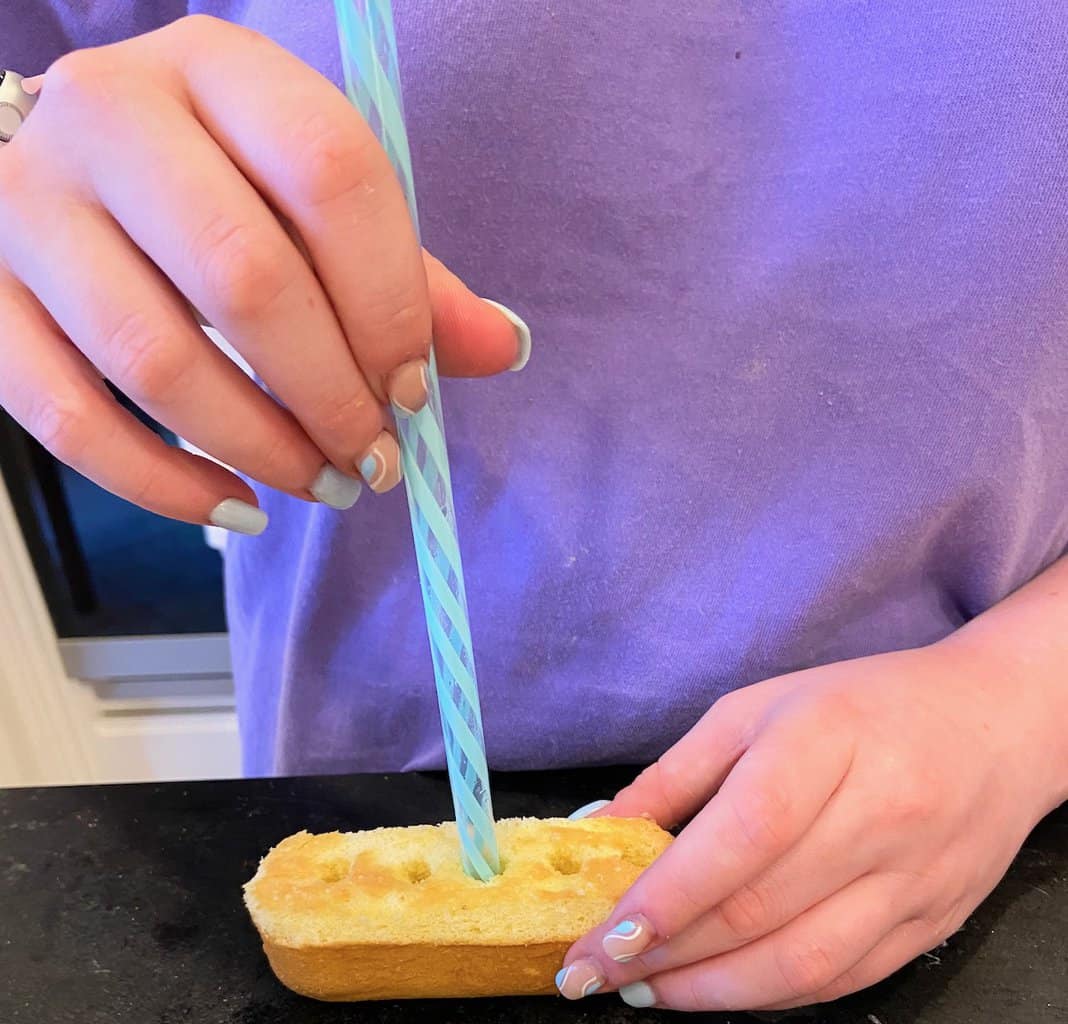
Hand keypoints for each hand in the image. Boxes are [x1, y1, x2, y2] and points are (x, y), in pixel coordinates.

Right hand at [0, 17, 525, 532]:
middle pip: (243, 276)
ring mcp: (26, 206)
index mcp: (218, 68)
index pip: (329, 173)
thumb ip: (408, 275)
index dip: (390, 302)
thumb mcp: (312, 197)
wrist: (63, 161)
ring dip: (259, 447)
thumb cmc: (216, 184)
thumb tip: (503, 346)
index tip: (415, 388)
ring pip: (153, 358)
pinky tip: (235, 507)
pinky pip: (68, 418)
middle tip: (373, 456)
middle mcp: (108, 116)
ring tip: (324, 485)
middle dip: (330, 394)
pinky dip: (162, 485)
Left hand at [558, 638, 1063, 1010]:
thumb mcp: (757, 709)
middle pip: (761, 906)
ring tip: (646, 991)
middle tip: (597, 973)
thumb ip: (678, 773)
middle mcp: (879, 815)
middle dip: (666, 954)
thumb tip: (601, 829)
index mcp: (826, 740)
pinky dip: (770, 996)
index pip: (742, 833)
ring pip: (803, 963)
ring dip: (711, 992)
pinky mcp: (932, 924)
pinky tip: (719, 990)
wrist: (994, 724)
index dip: (668, 895)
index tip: (604, 937)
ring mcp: (914, 879)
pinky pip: (843, 980)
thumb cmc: (859, 705)